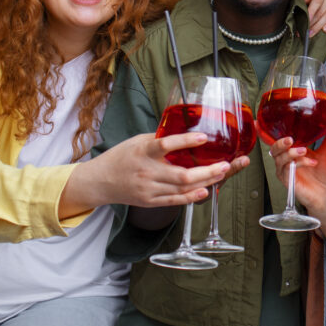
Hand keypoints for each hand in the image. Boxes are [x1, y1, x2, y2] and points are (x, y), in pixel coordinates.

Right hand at [62, 132, 242, 216]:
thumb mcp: (138, 140)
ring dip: (205, 182)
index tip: (203, 137)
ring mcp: (148, 189)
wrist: (100, 182)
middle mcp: (146, 172)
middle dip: (206, 171)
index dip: (185, 141)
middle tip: (224, 164)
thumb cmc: (121, 157)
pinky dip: (191, 197)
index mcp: (142, 151)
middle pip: (180, 175)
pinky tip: (205, 191)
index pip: (165, 144)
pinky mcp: (150, 201)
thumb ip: (161, 136)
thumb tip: (185, 123)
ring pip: (181, 189)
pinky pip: (174, 201)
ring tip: (221, 174)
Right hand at [269, 137, 325, 215]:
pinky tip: (311, 162)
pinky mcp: (288, 181)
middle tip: (290, 139)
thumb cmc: (324, 175)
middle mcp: (285, 162)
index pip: (277, 141)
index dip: (269, 133)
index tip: (267, 125)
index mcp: (291, 153)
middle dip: (280, 143)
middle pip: (274, 149)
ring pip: (279, 159)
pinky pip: (288, 169)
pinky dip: (299, 163)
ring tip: (304, 150)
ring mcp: (285, 172)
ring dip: (291, 153)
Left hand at [305, 0, 325, 33]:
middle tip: (306, 31)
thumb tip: (304, 1)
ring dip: (320, 26)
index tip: (307, 20)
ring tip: (312, 33)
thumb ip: (305, 0)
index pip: (317, 1)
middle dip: (313, 22)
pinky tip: (324, 30)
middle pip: (323, 10)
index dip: (312, 11)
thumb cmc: (316, 0)